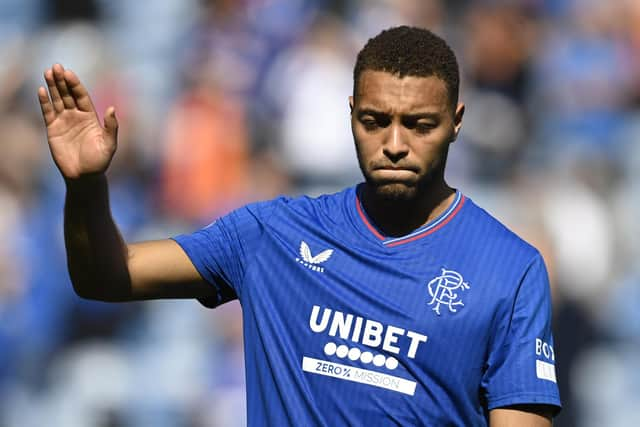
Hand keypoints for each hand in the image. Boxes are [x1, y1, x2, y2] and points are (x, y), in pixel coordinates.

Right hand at [38, 64, 118, 179]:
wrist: (84, 176)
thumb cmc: (99, 161)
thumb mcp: (109, 144)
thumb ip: (111, 127)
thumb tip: (113, 108)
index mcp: (91, 117)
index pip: (81, 96)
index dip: (75, 84)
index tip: (69, 73)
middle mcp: (76, 116)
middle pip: (68, 94)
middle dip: (62, 81)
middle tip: (56, 66)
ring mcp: (64, 121)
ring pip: (57, 100)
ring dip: (52, 87)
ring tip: (47, 72)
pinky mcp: (53, 129)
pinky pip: (47, 113)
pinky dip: (44, 102)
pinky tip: (41, 90)